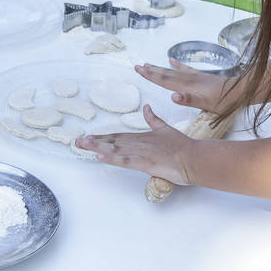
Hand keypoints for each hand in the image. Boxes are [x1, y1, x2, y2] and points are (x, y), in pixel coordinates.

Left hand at [75, 105, 192, 184]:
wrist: (193, 157)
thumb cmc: (181, 145)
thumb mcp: (165, 128)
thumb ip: (153, 118)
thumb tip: (146, 107)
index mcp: (142, 136)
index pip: (118, 136)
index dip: (103, 136)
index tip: (89, 136)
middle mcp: (138, 143)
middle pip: (112, 141)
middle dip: (94, 141)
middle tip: (77, 142)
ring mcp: (141, 152)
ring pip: (115, 148)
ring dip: (98, 147)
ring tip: (82, 146)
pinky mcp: (145, 163)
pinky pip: (125, 160)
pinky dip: (112, 158)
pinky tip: (99, 156)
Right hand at [134, 60, 227, 112]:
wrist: (239, 91)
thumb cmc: (223, 101)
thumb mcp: (206, 104)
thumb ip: (189, 99)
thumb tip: (173, 96)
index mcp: (187, 86)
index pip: (164, 81)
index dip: (151, 76)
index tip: (139, 70)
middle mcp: (188, 79)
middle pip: (165, 74)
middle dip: (151, 71)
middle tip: (138, 66)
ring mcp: (194, 76)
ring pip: (172, 71)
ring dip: (160, 68)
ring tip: (149, 64)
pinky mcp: (201, 76)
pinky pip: (185, 69)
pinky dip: (176, 65)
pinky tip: (171, 60)